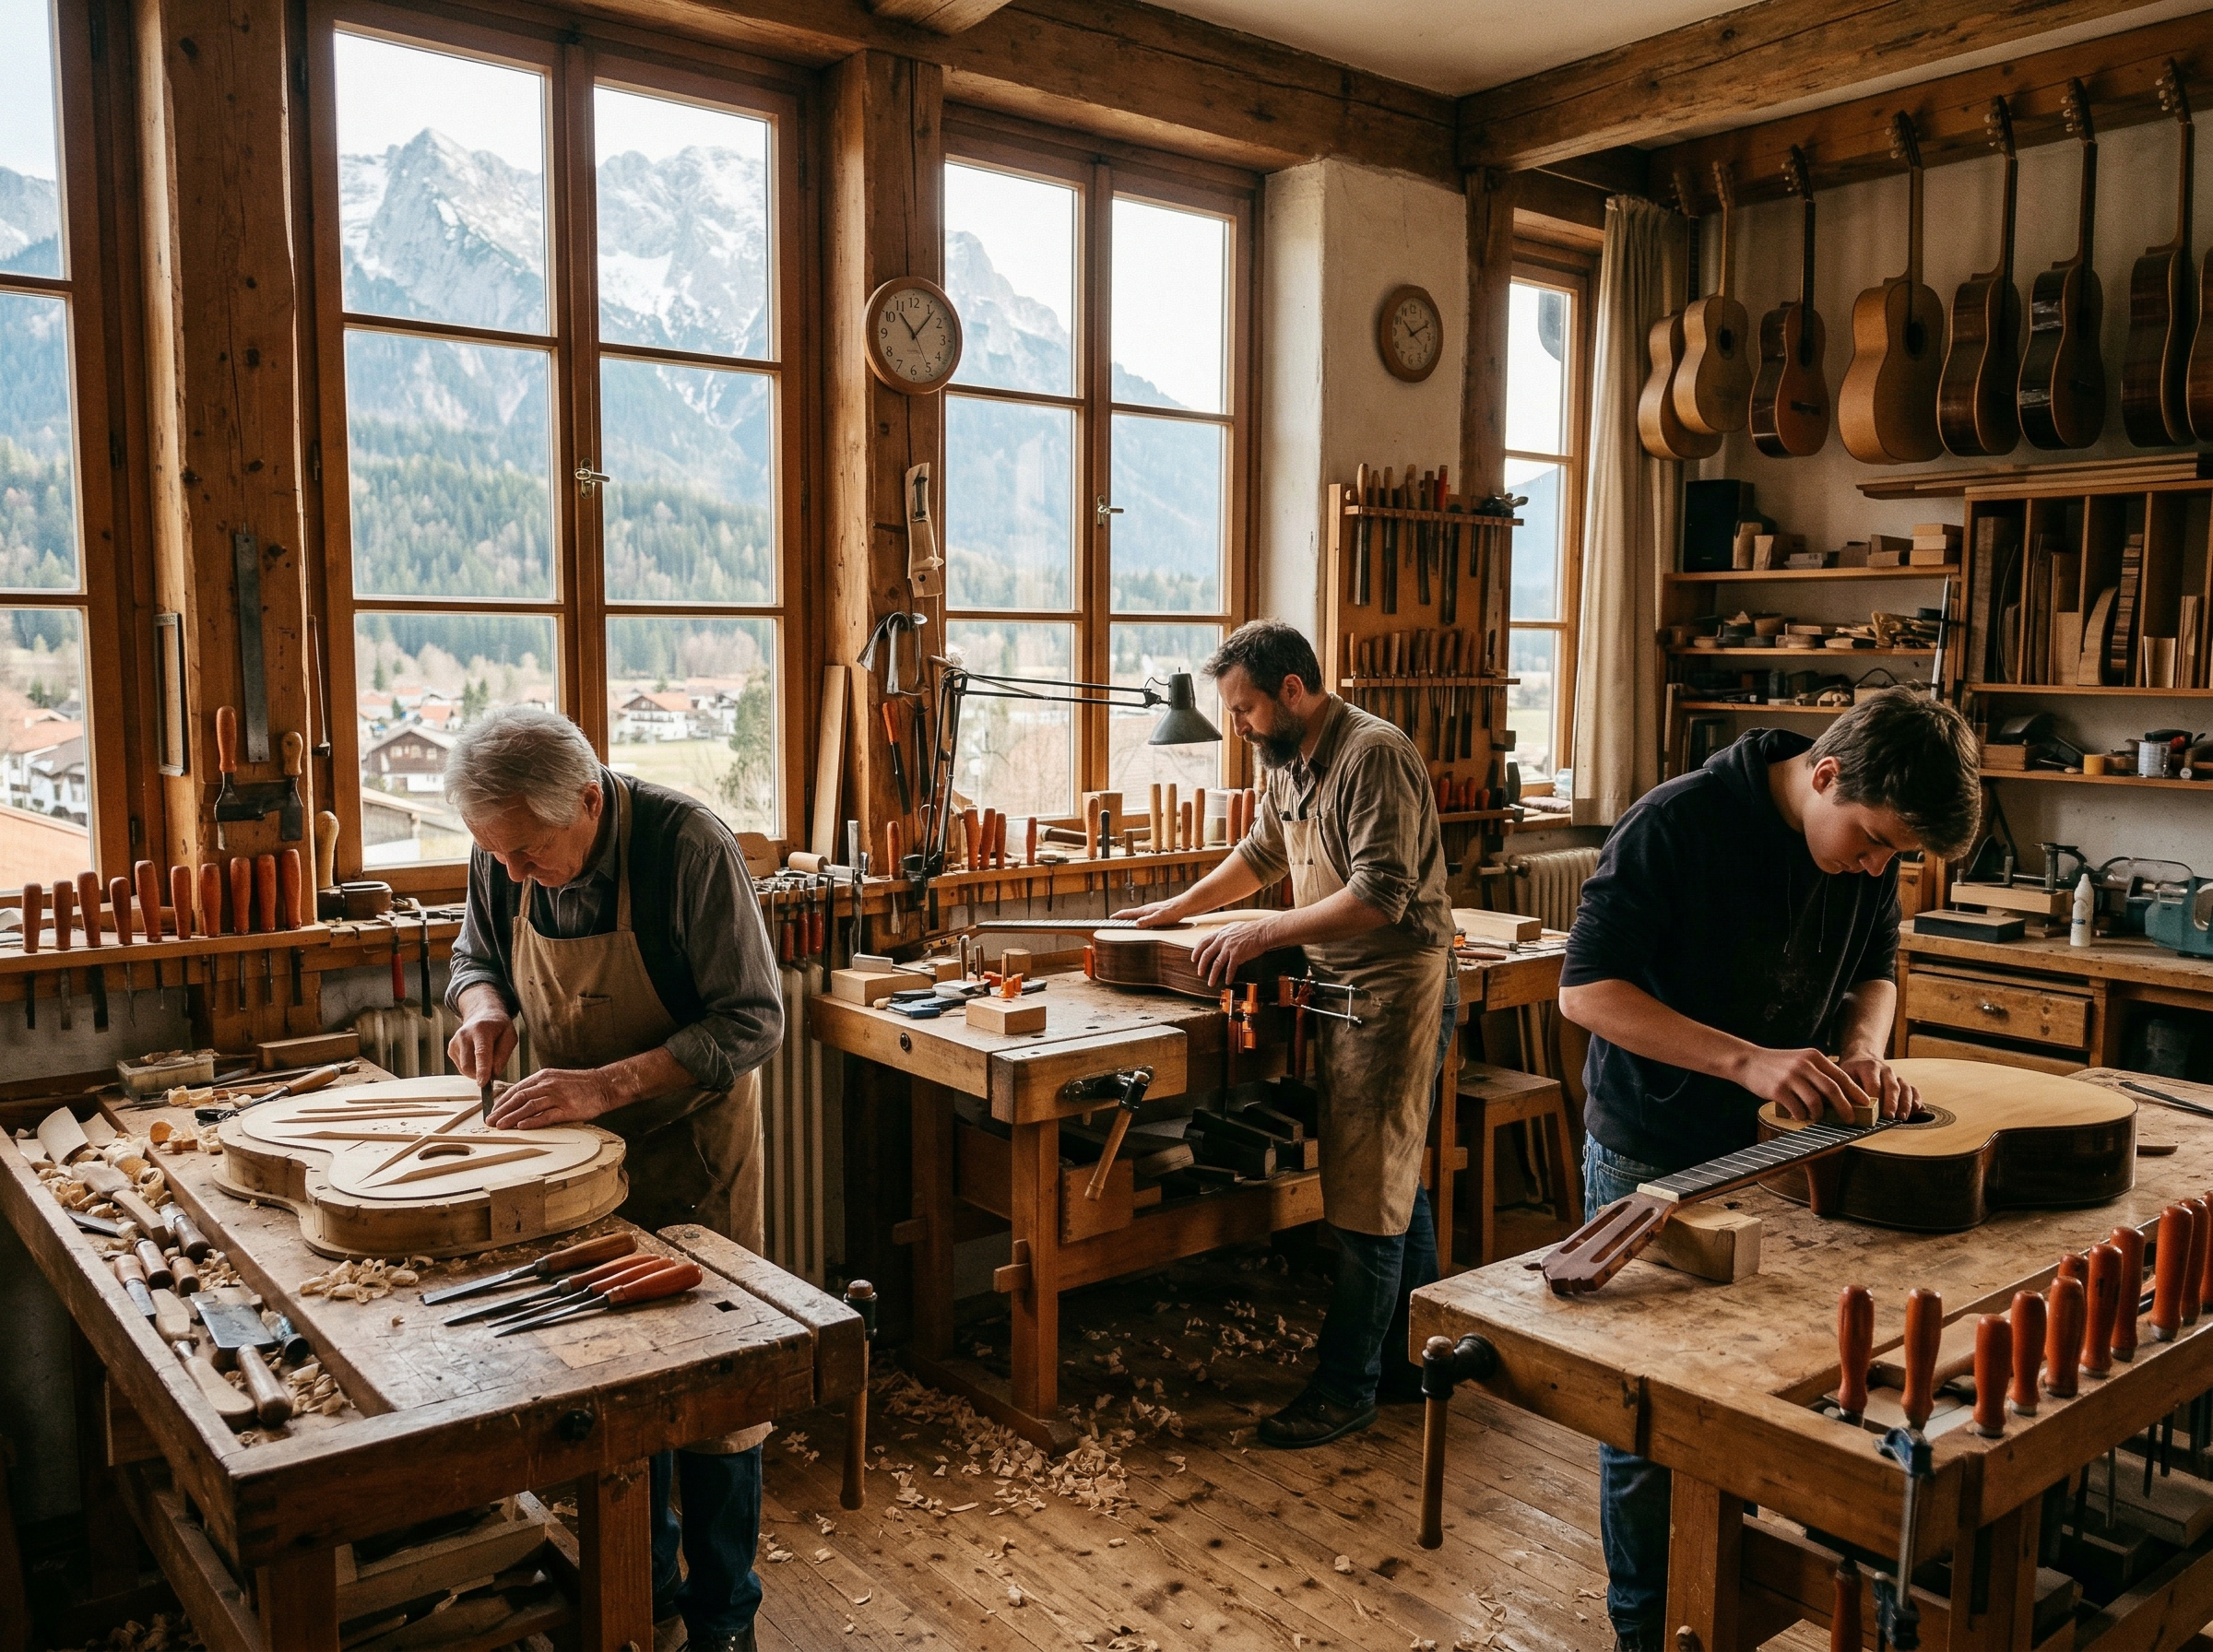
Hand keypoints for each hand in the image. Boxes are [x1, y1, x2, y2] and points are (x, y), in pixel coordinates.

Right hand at [447, 1009, 517, 1085]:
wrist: (481, 1015)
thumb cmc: (498, 1027)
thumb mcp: (510, 1036)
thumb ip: (504, 1054)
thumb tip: (494, 1073)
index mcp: (481, 1030)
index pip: (481, 1052)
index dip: (482, 1069)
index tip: (483, 1083)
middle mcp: (464, 1035)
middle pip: (469, 1065)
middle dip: (481, 1074)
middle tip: (493, 1070)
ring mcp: (455, 1042)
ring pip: (464, 1068)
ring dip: (477, 1071)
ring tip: (486, 1058)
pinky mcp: (451, 1049)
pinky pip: (461, 1067)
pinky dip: (471, 1068)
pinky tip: (477, 1056)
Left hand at [487, 1067, 623, 1129]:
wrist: (604, 1085)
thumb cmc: (581, 1084)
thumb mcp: (556, 1079)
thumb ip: (539, 1088)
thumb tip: (520, 1100)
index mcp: (543, 1077)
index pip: (517, 1089)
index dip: (502, 1101)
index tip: (493, 1111)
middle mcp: (548, 1085)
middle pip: (519, 1097)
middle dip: (502, 1110)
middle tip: (491, 1121)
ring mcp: (558, 1096)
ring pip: (529, 1107)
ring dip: (512, 1117)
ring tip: (501, 1126)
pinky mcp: (567, 1108)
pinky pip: (546, 1116)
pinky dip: (532, 1121)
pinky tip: (522, 1126)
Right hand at [1118, 899, 1188, 928]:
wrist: (1183, 906)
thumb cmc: (1172, 912)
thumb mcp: (1159, 918)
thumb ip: (1147, 921)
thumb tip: (1136, 924)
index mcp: (1144, 911)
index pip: (1127, 913)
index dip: (1118, 916)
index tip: (1109, 919)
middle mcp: (1146, 909)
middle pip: (1130, 914)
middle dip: (1121, 917)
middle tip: (1113, 922)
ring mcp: (1151, 910)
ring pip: (1137, 915)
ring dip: (1129, 918)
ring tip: (1125, 923)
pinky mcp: (1156, 912)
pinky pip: (1144, 916)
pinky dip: (1138, 919)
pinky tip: (1142, 923)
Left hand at [1190, 919, 1278, 986]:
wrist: (1263, 932)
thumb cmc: (1251, 929)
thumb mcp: (1234, 927)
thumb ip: (1225, 933)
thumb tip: (1219, 937)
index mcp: (1221, 933)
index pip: (1203, 942)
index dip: (1197, 951)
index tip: (1193, 959)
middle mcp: (1223, 940)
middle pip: (1207, 954)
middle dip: (1201, 965)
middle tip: (1200, 973)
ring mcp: (1229, 948)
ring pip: (1216, 964)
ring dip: (1212, 975)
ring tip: (1210, 983)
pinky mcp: (1238, 955)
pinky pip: (1230, 968)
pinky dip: (1228, 976)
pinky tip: (1227, 981)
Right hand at [1737, 1045, 1873, 1123]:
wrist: (1748, 1061)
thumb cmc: (1777, 1064)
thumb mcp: (1800, 1060)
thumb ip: (1818, 1073)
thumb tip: (1840, 1096)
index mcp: (1813, 1057)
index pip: (1841, 1076)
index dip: (1855, 1092)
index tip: (1865, 1103)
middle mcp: (1804, 1065)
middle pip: (1833, 1090)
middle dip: (1845, 1107)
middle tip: (1850, 1118)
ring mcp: (1791, 1077)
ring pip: (1816, 1101)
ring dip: (1820, 1114)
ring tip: (1817, 1117)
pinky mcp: (1778, 1090)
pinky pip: (1797, 1108)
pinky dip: (1802, 1115)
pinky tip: (1799, 1115)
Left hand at [1839, 1052, 1918, 1119]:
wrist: (1863, 1058)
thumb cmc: (1851, 1072)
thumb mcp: (1844, 1077)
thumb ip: (1847, 1092)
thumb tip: (1848, 1110)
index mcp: (1869, 1067)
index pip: (1874, 1084)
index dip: (1875, 1098)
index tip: (1874, 1112)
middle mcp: (1885, 1070)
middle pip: (1892, 1086)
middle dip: (1892, 1102)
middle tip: (1890, 1116)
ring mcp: (1896, 1075)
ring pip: (1905, 1088)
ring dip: (1906, 1103)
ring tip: (1903, 1117)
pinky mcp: (1902, 1082)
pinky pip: (1913, 1089)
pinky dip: (1917, 1099)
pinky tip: (1919, 1109)